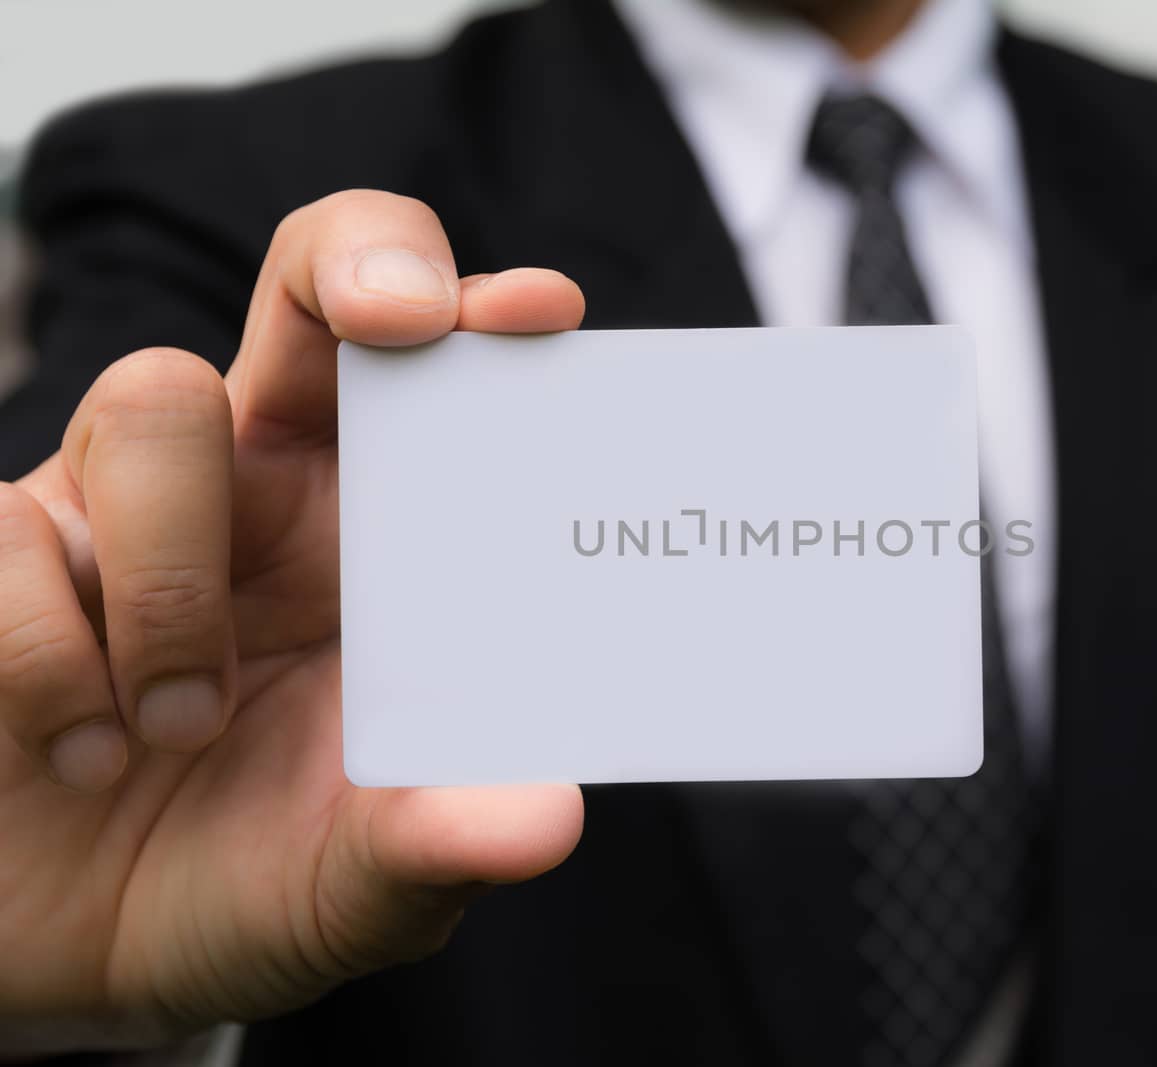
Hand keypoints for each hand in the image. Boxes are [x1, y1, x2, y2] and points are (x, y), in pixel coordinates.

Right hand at [0, 191, 586, 1056]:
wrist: (67, 962)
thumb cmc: (241, 883)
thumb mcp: (356, 889)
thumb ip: (438, 847)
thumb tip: (548, 818)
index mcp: (371, 537)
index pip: (431, 378)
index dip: (480, 312)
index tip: (540, 313)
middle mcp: (256, 489)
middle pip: (310, 292)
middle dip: (358, 269)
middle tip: (400, 318)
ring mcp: (116, 506)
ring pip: (152, 406)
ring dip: (175, 580)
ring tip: (180, 727)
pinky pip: (6, 532)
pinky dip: (50, 656)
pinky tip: (80, 752)